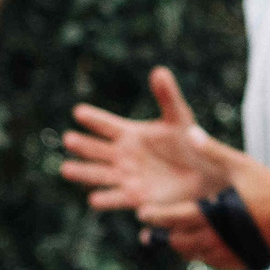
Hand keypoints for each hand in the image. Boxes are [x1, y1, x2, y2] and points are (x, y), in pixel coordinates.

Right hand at [60, 69, 240, 267]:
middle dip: (83, 145)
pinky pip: (117, 198)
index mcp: (131, 134)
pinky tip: (94, 199)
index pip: (107, 125)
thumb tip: (159, 70)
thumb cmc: (190, 142)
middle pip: (97, 149)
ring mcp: (127, 176)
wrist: (204, 174)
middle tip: (68, 139)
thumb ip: (168, 96)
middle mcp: (123, 155)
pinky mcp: (135, 197)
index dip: (94, 118)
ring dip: (83, 172)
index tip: (78, 111)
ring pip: (99, 174)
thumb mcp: (179, 118)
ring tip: (66, 169)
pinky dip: (106, 199)